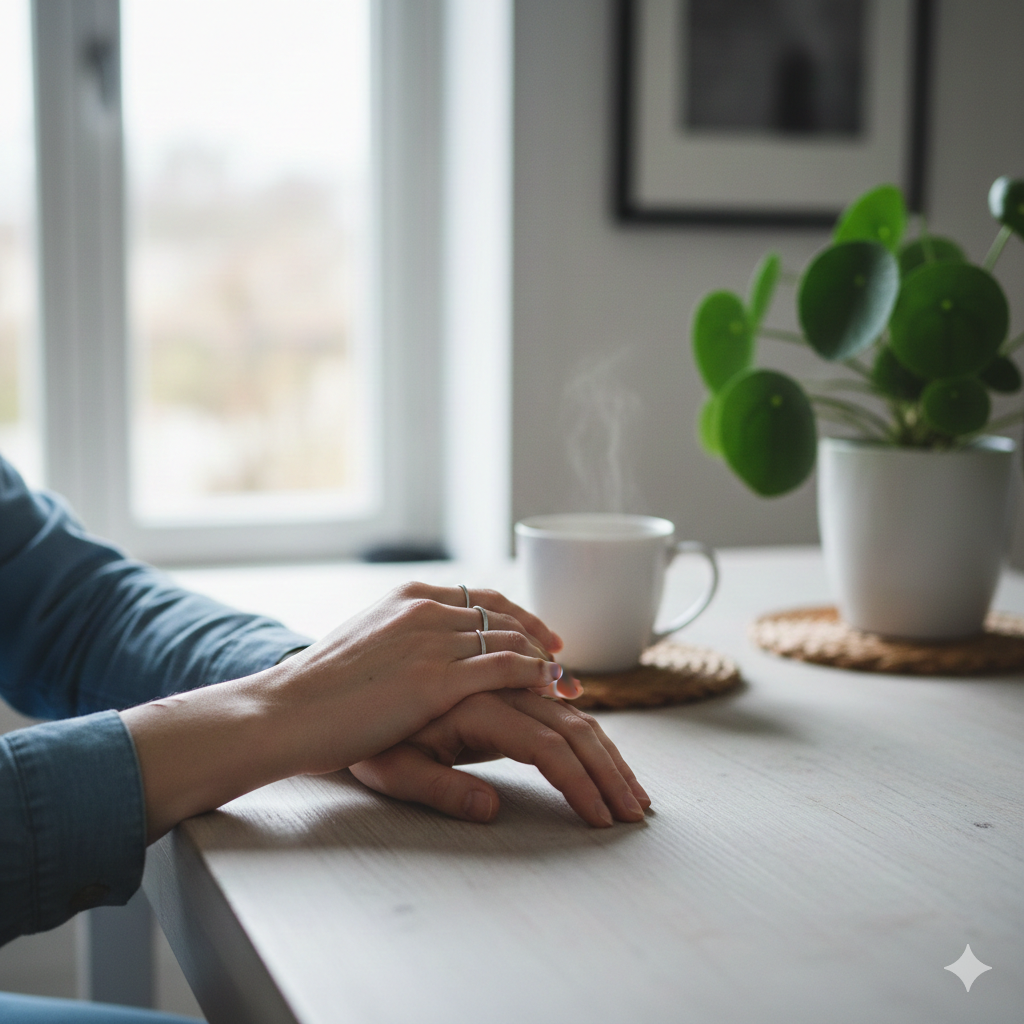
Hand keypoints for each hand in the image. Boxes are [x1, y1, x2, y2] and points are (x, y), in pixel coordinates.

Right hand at [123, 583, 572, 841]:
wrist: (284, 711)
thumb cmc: (318, 691)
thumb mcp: (367, 648)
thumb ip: (407, 642)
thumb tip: (433, 656)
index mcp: (408, 597)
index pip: (482, 598)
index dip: (519, 618)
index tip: (543, 639)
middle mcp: (425, 609)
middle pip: (504, 618)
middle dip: (541, 643)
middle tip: (567, 668)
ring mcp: (432, 640)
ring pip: (511, 639)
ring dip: (546, 663)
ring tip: (570, 687)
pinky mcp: (436, 679)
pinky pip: (504, 666)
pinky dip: (535, 673)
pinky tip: (553, 688)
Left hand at [350, 689, 650, 827]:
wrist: (328, 697)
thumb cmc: (359, 740)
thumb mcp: (391, 773)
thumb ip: (444, 790)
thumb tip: (493, 809)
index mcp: (468, 705)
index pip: (545, 745)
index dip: (581, 782)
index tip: (606, 819)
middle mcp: (487, 682)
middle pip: (568, 720)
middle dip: (609, 766)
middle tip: (637, 809)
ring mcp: (491, 675)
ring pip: (562, 703)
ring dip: (602, 742)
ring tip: (630, 783)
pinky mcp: (490, 675)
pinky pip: (544, 689)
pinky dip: (577, 714)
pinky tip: (596, 739)